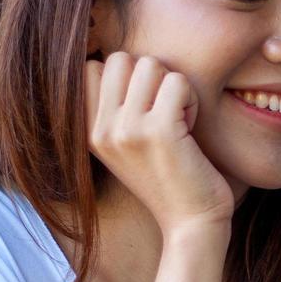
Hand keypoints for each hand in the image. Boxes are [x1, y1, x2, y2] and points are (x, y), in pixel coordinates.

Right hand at [86, 51, 235, 234]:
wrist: (191, 222)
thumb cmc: (168, 179)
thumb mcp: (127, 145)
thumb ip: (115, 108)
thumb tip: (118, 59)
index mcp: (88, 131)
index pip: (92, 67)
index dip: (126, 78)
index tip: (144, 110)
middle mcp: (101, 130)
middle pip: (121, 58)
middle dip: (151, 76)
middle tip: (165, 111)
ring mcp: (128, 130)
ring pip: (150, 64)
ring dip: (173, 86)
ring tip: (178, 120)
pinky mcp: (160, 130)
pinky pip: (178, 81)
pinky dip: (192, 99)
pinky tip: (191, 128)